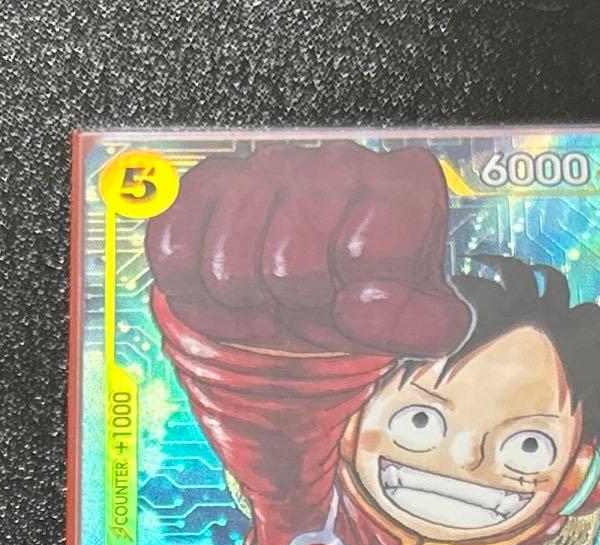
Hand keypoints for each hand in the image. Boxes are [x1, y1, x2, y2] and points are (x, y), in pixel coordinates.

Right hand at [145, 141, 470, 355]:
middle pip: (288, 267)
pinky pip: (174, 251)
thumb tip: (360, 303)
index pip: (364, 253)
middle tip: (313, 303)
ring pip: (228, 267)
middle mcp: (335, 162)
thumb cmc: (375, 302)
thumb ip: (421, 325)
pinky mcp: (208, 186)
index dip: (356, 304)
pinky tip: (235, 291)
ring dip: (249, 304)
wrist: (323, 300)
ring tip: (277, 297)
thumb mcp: (426, 326)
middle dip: (296, 307)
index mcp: (404, 187)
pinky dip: (197, 293)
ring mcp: (268, 168)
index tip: (361, 302)